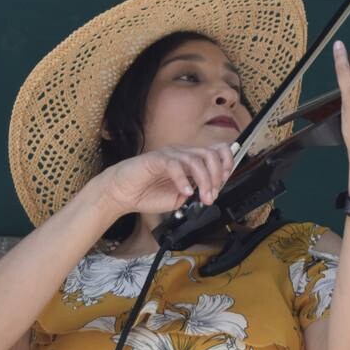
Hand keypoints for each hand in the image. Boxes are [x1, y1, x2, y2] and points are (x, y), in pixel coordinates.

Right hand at [97, 144, 234, 215]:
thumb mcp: (179, 198)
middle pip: (210, 154)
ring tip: (202, 197)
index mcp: (190, 161)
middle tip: (212, 195)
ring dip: (204, 181)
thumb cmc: (148, 193)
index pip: (216, 151)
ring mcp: (169, 155)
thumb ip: (195, 193)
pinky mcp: (156, 159)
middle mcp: (182, 154)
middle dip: (217, 176)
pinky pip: (174, 164)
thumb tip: (211, 194)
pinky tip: (185, 192)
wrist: (123, 194)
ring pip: (195, 159)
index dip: (226, 163)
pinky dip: (183, 179)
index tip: (224, 182)